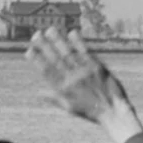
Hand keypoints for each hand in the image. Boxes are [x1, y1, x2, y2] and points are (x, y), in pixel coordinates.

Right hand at [26, 28, 142, 142]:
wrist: (113, 113)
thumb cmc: (92, 112)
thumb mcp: (71, 108)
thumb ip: (55, 99)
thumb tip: (38, 93)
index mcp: (64, 90)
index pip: (47, 72)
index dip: (37, 61)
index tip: (29, 51)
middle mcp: (72, 79)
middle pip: (55, 60)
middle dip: (45, 47)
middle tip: (36, 35)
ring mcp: (85, 72)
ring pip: (68, 54)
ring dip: (58, 41)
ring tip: (49, 30)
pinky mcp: (97, 67)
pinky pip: (85, 53)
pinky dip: (78, 43)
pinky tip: (72, 33)